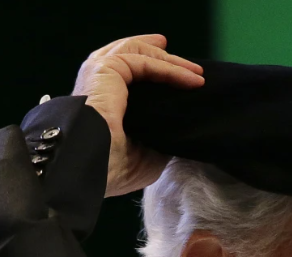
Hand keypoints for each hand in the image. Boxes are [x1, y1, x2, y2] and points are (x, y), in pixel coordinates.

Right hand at [73, 34, 203, 196]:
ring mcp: (100, 72)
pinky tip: (192, 79)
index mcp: (101, 102)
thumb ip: (160, 139)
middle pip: (131, 54)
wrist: (94, 164)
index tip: (180, 75)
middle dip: (160, 54)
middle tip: (190, 64)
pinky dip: (172, 69)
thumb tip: (181, 135)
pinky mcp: (107, 68)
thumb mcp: (146, 156)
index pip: (127, 76)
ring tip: (197, 70)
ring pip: (139, 52)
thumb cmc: (114, 168)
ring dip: (172, 61)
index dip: (152, 71)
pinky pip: (146, 62)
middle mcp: (97, 83)